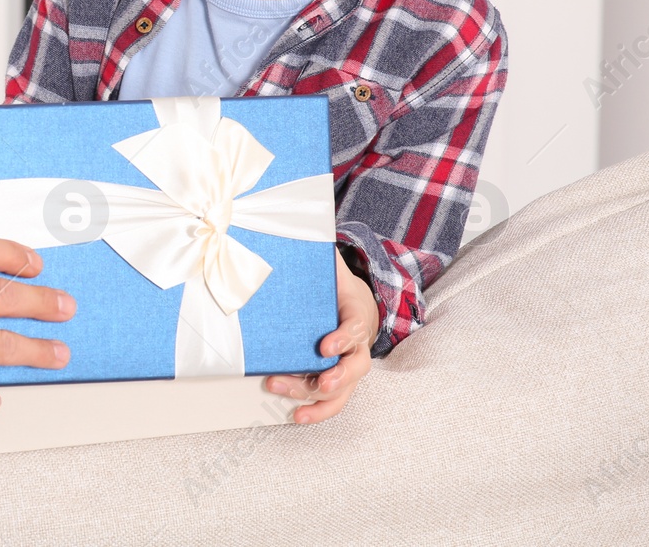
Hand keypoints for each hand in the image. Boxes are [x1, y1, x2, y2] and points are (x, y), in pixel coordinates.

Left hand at [265, 248, 378, 423]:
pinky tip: (297, 416)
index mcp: (356, 312)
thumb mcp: (329, 264)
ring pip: (344, 390)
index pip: (355, 326)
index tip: (325, 346)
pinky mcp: (337, 378)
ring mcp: (349, 365)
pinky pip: (332, 399)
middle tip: (320, 381)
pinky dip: (316, 411)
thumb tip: (290, 231)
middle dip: (337, 376)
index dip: (343, 338)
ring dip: (318, 399)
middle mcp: (358, 344)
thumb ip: (316, 252)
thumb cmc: (335, 284)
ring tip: (293, 406)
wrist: (352, 302)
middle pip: (356, 366)